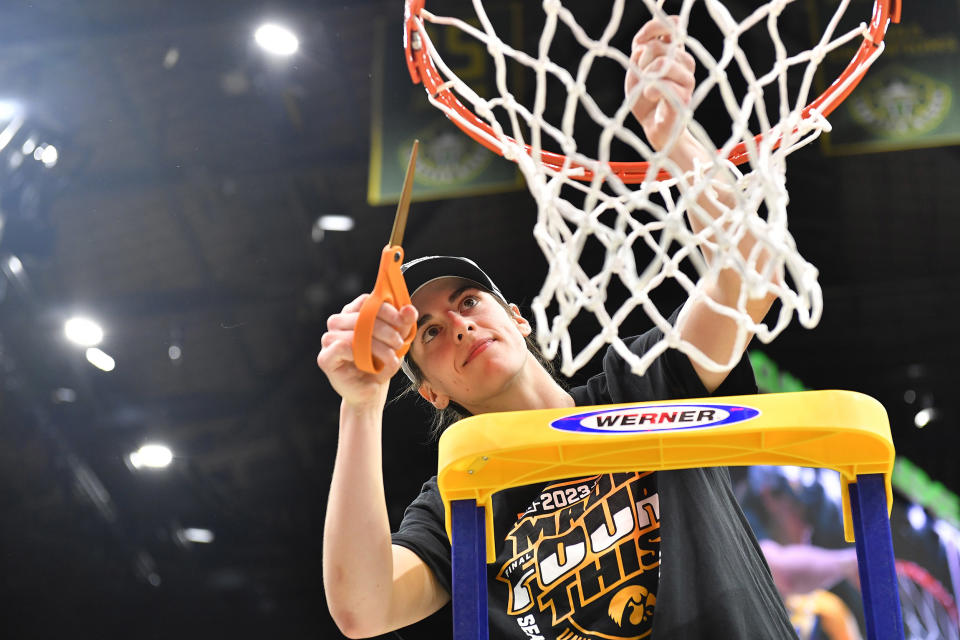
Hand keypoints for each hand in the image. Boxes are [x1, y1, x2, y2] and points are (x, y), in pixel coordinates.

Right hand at [317, 294, 417, 408]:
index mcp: (353, 313)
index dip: (386, 309)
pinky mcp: (325, 358)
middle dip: (386, 330)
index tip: (403, 321)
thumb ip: (403, 323)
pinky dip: (361, 354)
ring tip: (391, 358)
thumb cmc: (382, 362)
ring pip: (354, 332)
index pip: (367, 301)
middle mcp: (338, 322)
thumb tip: (409, 309)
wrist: (371, 391)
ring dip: (378, 346)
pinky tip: (372, 364)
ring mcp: (329, 339)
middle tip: (399, 343)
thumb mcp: (397, 341)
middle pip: (362, 316)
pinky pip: (341, 346)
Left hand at [625, 17, 696, 151]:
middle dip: (642, 62)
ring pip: (664, 63)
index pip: (671, 25)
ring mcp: (687, 80)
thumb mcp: (636, 71)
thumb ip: (640, 54)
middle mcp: (685, 63)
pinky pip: (667, 84)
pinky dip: (653, 89)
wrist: (654, 128)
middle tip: (642, 79)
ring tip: (645, 90)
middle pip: (659, 47)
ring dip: (647, 76)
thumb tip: (644, 45)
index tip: (639, 41)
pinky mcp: (684, 98)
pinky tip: (649, 94)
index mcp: (674, 53)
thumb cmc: (644, 99)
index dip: (654, 27)